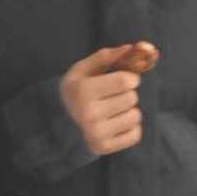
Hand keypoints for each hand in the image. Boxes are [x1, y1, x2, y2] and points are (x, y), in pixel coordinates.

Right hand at [59, 39, 154, 158]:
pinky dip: (130, 128)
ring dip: (129, 111)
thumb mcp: (84, 69)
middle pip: (132, 98)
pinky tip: (115, 123)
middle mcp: (89, 114)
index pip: (126, 81)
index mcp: (83, 91)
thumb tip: (130, 48)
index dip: (131, 78)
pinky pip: (135, 134)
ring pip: (135, 116)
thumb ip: (106, 56)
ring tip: (114, 110)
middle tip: (114, 96)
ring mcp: (96, 133)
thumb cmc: (78, 90)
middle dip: (128, 94)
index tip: (125, 79)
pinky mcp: (104, 147)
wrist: (61, 120)